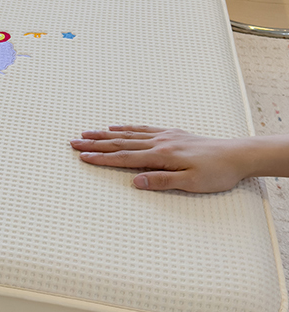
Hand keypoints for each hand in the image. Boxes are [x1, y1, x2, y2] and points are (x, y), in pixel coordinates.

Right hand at [69, 125, 251, 192]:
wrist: (237, 155)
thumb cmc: (216, 173)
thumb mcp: (191, 183)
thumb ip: (162, 181)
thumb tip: (136, 182)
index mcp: (162, 155)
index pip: (125, 158)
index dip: (102, 158)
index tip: (83, 157)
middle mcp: (160, 142)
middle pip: (121, 143)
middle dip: (95, 143)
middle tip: (74, 141)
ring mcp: (165, 135)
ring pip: (128, 134)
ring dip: (106, 134)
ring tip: (87, 132)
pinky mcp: (172, 133)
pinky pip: (142, 129)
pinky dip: (126, 128)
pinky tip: (117, 127)